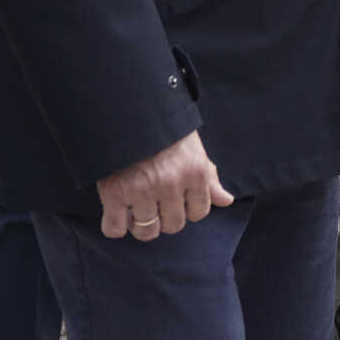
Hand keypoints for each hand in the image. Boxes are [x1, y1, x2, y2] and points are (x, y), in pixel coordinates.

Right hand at [98, 130, 232, 240]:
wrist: (128, 107)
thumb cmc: (164, 129)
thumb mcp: (193, 148)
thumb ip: (209, 177)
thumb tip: (226, 200)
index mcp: (194, 172)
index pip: (199, 212)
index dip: (188, 208)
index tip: (176, 197)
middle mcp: (170, 184)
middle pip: (173, 225)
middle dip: (165, 218)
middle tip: (154, 201)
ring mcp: (141, 190)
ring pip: (146, 231)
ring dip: (140, 224)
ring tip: (135, 207)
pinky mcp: (114, 193)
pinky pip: (115, 229)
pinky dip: (114, 226)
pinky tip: (117, 211)